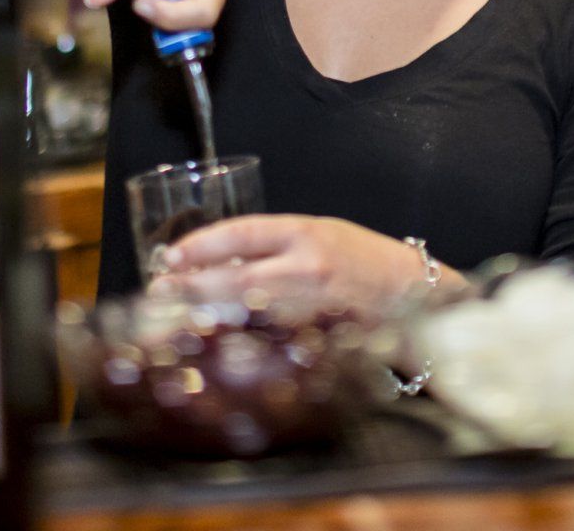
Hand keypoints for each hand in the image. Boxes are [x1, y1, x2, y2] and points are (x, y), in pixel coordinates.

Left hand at [148, 214, 452, 315]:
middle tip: (160, 293)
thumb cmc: (362, 258)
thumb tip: (217, 257)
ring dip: (209, 316)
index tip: (170, 257)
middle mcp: (307, 268)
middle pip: (236, 278)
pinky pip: (270, 339)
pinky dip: (240, 339)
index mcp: (306, 233)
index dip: (200, 246)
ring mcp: (312, 307)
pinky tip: (218, 342)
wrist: (413, 292)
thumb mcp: (318, 232)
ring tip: (177, 318)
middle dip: (193, 287)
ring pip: (247, 313)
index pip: (242, 233)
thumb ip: (273, 243)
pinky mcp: (318, 338)